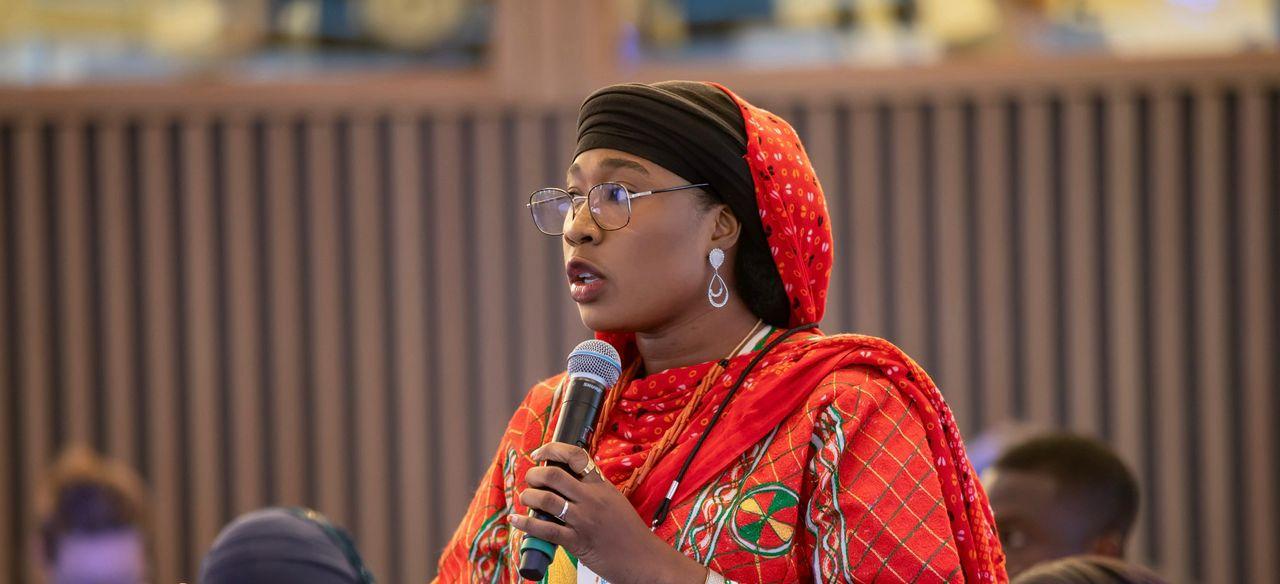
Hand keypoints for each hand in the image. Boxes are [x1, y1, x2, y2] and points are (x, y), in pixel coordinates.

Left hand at [509, 443, 706, 583]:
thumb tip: (567, 479)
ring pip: (546, 500)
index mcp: (602, 485)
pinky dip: (526, 523)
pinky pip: (545, 529)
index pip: (576, 456)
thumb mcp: (615, 500)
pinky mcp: (577, 542)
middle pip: (553, 475)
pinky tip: (518, 520)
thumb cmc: (629, 531)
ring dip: (528, 496)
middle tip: (530, 479)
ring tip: (525, 498)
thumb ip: (594, 488)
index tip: (540, 453)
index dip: (553, 449)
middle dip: (534, 474)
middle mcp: (592, 499)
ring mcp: (584, 520)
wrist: (644, 559)